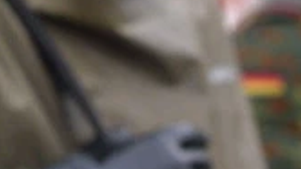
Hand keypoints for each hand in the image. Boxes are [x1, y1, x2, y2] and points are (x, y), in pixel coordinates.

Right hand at [47, 123, 210, 168]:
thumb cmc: (97, 167)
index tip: (202, 142)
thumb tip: (125, 134)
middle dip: (200, 163)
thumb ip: (120, 138)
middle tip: (198, 163)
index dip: (197, 139)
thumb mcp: (106, 146)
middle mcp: (174, 159)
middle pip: (204, 160)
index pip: (193, 134)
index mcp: (160, 141)